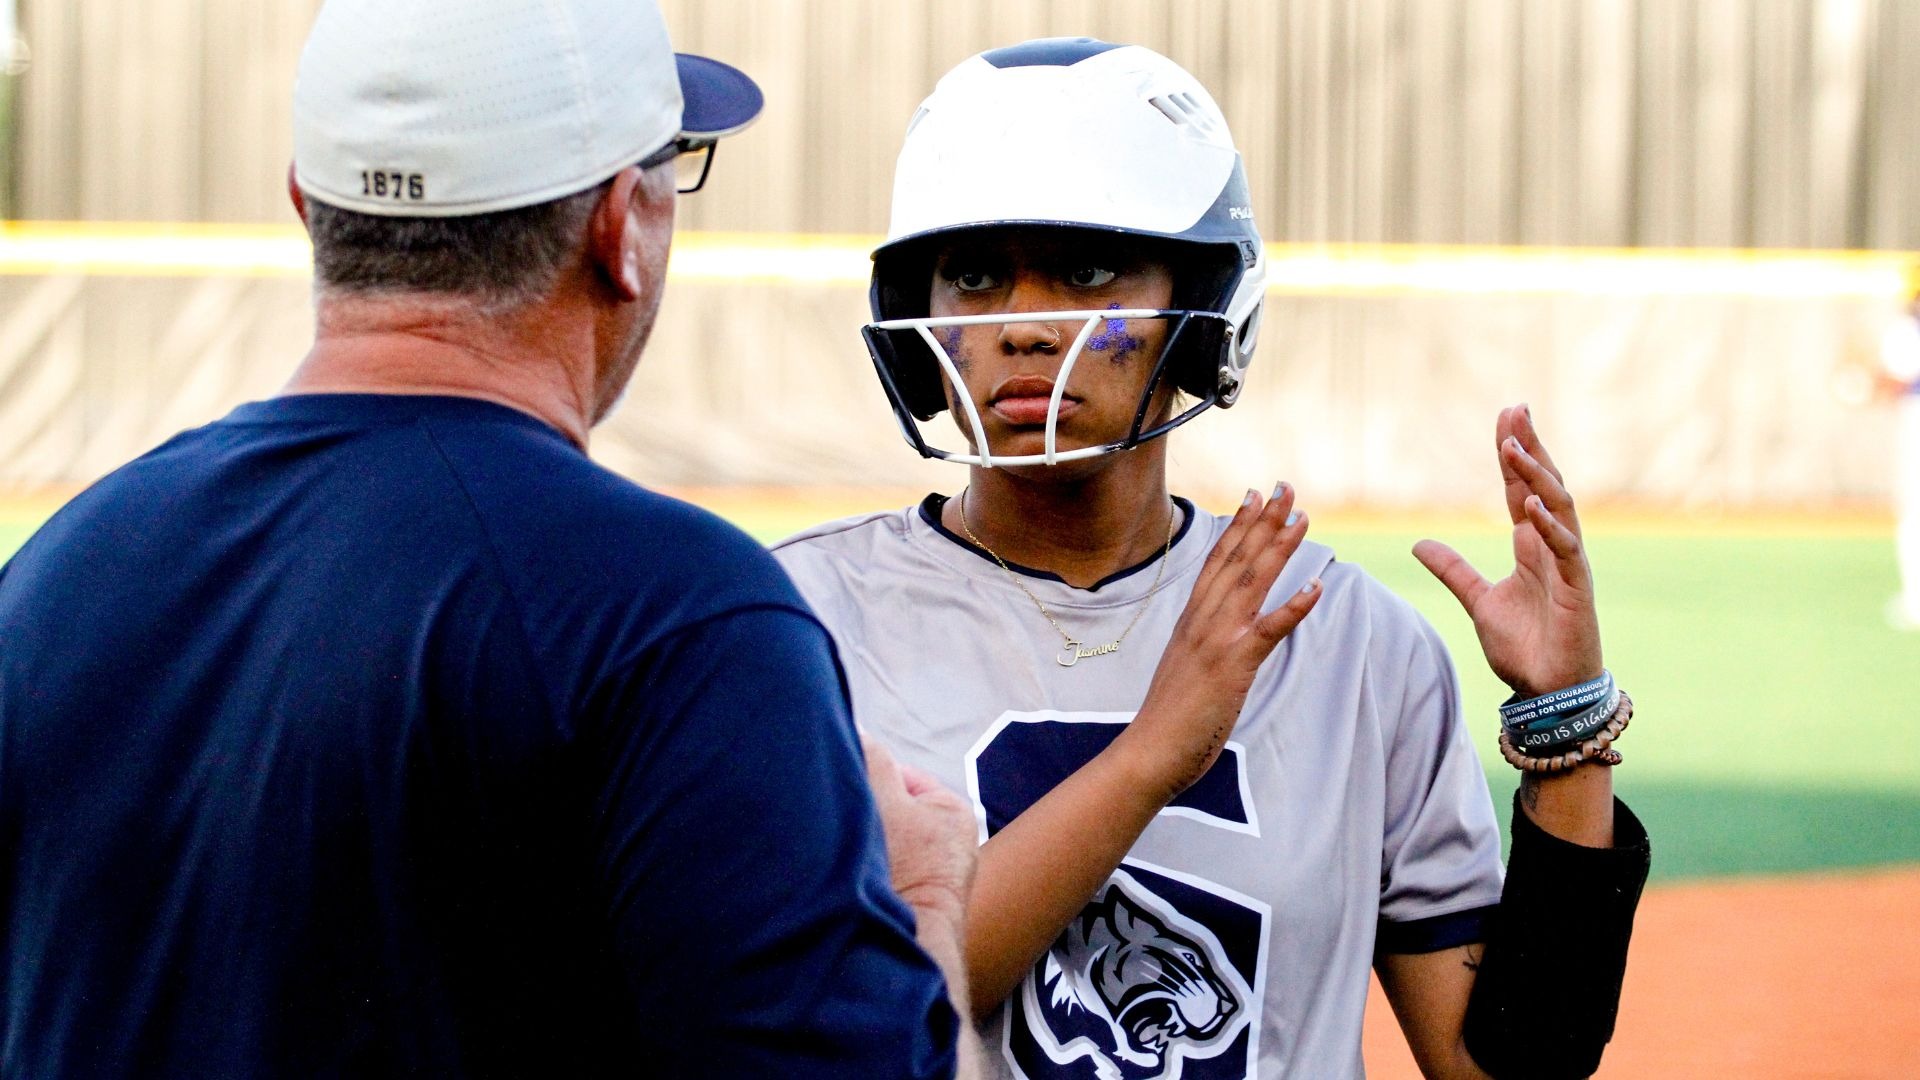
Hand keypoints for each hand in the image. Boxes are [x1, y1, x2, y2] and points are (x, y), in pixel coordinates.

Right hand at [863, 735, 976, 927]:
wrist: (909, 944)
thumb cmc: (904, 870)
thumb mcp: (884, 800)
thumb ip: (871, 759)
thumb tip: (855, 728)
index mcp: (953, 811)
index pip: (898, 777)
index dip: (866, 779)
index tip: (844, 792)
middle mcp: (950, 844)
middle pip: (889, 811)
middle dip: (864, 814)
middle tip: (839, 823)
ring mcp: (933, 877)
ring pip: (884, 843)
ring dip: (862, 846)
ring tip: (845, 854)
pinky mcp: (915, 904)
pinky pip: (884, 874)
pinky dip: (867, 873)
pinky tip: (853, 879)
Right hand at [1120, 484, 1320, 803]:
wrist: (1149, 752)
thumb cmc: (1168, 719)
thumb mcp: (1185, 669)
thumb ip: (1202, 645)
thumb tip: (1216, 636)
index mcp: (1191, 620)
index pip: (1216, 561)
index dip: (1238, 526)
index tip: (1254, 497)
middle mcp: (1202, 621)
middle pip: (1236, 559)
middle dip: (1263, 522)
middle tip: (1286, 489)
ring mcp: (1216, 640)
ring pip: (1252, 582)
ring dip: (1280, 547)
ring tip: (1304, 518)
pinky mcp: (1233, 666)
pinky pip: (1269, 630)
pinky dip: (1294, 606)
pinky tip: (1317, 586)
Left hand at [1413, 404, 1601, 696]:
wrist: (1547, 693)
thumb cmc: (1524, 648)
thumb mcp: (1478, 601)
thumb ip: (1454, 571)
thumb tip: (1420, 544)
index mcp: (1531, 547)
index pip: (1522, 489)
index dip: (1513, 454)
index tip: (1505, 418)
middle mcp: (1552, 547)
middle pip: (1544, 485)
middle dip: (1530, 448)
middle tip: (1516, 410)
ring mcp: (1568, 565)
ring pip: (1559, 508)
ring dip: (1538, 478)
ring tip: (1515, 449)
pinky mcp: (1577, 589)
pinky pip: (1566, 549)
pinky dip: (1550, 526)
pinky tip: (1534, 504)